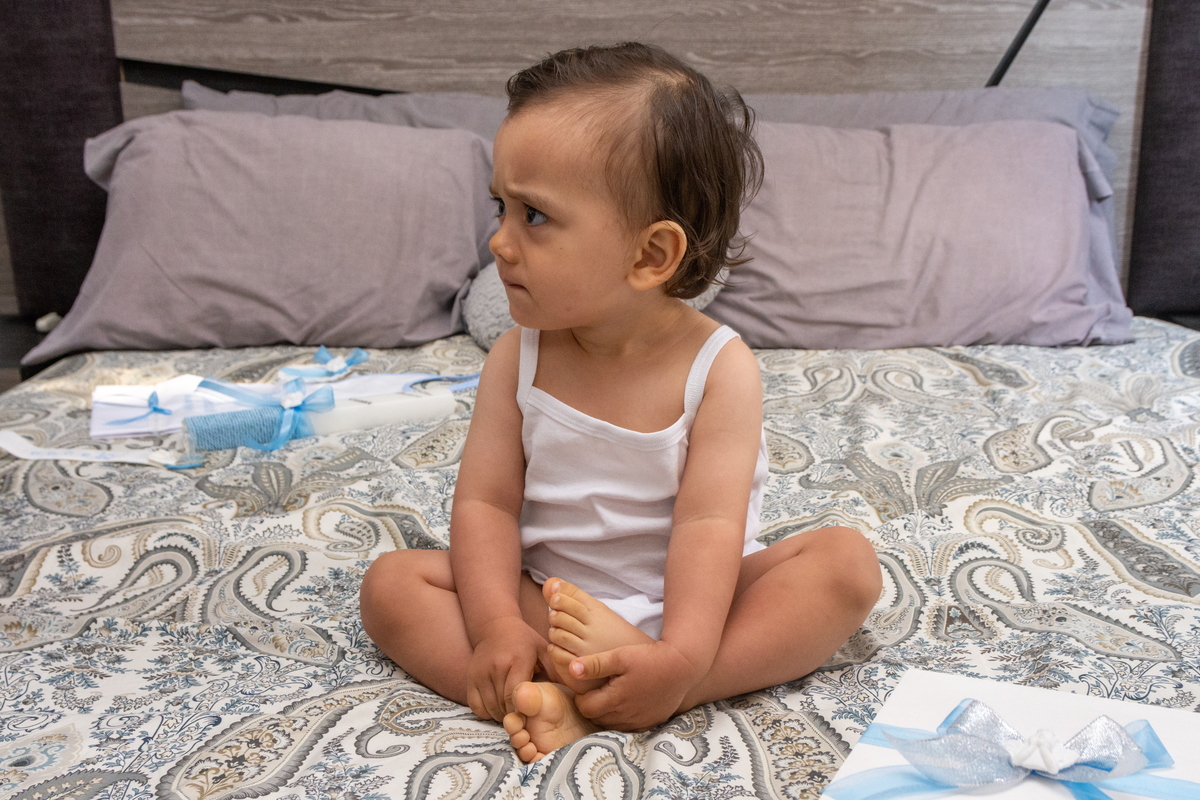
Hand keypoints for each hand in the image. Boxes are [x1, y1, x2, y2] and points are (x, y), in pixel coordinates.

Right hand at [466, 616, 550, 721]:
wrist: (495, 626)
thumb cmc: (524, 641)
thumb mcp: (543, 650)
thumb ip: (556, 670)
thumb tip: (575, 690)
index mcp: (517, 660)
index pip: (516, 694)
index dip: (523, 709)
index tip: (531, 712)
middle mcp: (496, 666)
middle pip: (503, 704)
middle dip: (515, 715)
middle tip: (524, 716)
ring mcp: (480, 673)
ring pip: (490, 708)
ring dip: (502, 715)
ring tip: (513, 712)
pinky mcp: (470, 678)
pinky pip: (476, 707)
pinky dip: (487, 712)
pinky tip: (498, 707)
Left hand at [570, 641, 698, 730]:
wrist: (682, 667)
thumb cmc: (649, 658)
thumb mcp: (620, 656)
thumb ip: (595, 664)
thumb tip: (571, 669)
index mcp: (615, 700)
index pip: (584, 707)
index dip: (581, 696)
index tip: (587, 684)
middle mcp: (625, 716)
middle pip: (596, 718)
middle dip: (592, 705)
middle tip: (597, 688)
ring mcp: (639, 722)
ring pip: (611, 724)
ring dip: (606, 713)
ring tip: (611, 694)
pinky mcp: (650, 723)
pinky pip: (628, 727)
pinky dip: (622, 718)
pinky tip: (626, 702)